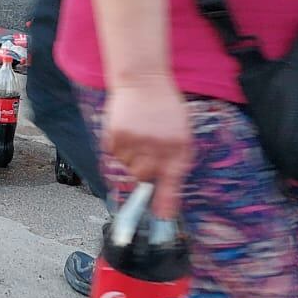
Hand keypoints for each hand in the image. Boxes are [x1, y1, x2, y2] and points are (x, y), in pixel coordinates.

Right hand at [101, 79, 193, 218]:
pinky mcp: (116, 138)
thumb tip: (165, 189)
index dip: (165, 203)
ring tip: (139, 136)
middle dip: (145, 172)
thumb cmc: (165, 108)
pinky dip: (120, 149)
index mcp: (179, 146)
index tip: (161, 217)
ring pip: (128, 168)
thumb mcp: (181, 133)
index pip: (172, 183)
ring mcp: (135, 143)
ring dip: (132, 159)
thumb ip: (176, 161)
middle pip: (144, 178)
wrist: (143, 81)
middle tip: (147, 153)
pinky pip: (115, 157)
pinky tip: (128, 132)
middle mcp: (158, 147)